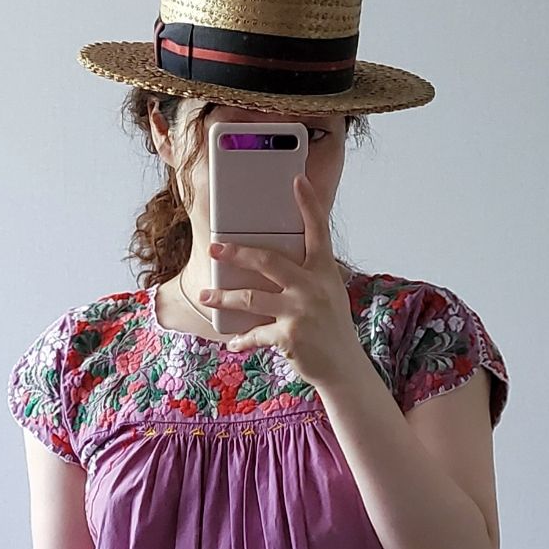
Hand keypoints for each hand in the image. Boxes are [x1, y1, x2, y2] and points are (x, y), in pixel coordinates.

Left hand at [198, 173, 366, 389]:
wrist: (343, 368)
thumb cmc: (332, 329)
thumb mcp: (328, 294)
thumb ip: (307, 276)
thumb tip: (275, 264)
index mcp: (323, 271)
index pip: (318, 231)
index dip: (308, 204)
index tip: (298, 181)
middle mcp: (312, 287)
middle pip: (268, 260)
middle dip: (236, 253)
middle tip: (214, 248)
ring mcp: (300, 311)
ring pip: (251, 297)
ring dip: (224, 298)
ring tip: (205, 297)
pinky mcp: (288, 336)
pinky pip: (255, 333)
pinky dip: (241, 339)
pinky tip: (232, 342)